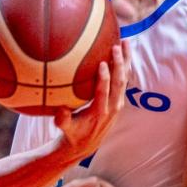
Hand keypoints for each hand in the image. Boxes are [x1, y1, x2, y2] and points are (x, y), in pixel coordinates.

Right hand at [53, 43, 127, 159]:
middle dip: (119, 63)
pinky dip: (125, 65)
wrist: (86, 145)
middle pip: (119, 82)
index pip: (104, 92)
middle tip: (116, 46)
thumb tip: (60, 111)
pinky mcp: (118, 100)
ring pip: (125, 79)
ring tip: (125, 41)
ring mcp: (118, 103)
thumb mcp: (65, 129)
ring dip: (126, 60)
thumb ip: (63, 121)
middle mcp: (113, 107)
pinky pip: (124, 80)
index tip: (102, 62)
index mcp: (99, 112)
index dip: (104, 78)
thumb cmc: (73, 134)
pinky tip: (123, 51)